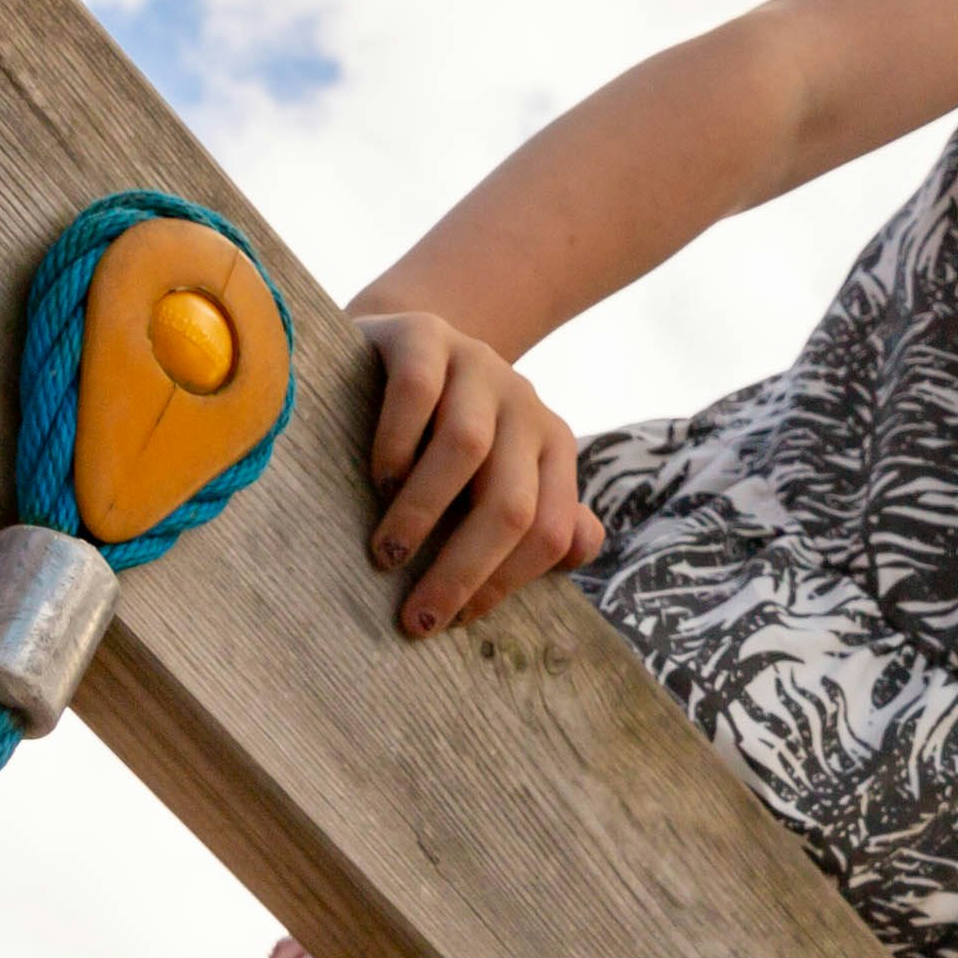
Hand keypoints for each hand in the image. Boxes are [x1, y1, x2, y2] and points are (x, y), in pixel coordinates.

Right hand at [356, 310, 606, 633]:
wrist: (392, 347)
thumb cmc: (437, 437)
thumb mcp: (493, 477)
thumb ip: (538, 516)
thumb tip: (580, 548)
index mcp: (554, 447)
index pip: (550, 530)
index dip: (504, 584)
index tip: (452, 623)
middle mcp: (525, 404)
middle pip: (510, 502)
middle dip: (462, 570)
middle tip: (415, 617)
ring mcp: (478, 364)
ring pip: (465, 448)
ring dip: (422, 512)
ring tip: (386, 555)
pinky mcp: (425, 334)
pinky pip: (417, 391)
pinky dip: (397, 443)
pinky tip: (377, 478)